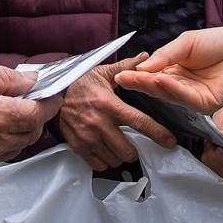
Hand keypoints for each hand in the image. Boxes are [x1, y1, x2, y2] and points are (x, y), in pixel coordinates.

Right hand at [0, 60, 61, 176]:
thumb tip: (31, 82)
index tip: (54, 95)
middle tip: (31, 100)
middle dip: (36, 117)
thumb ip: (6, 79)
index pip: (38, 114)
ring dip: (19, 132)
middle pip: (30, 134)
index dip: (50, 103)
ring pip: (15, 148)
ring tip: (8, 112)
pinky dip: (0, 143)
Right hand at [58, 59, 176, 171]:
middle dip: (135, 149)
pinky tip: (105, 149)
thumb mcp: (104, 72)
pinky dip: (105, 160)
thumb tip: (147, 57)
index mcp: (109, 104)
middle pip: (128, 150)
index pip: (139, 122)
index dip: (158, 134)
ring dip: (120, 155)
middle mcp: (99, 123)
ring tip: (117, 144)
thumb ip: (127, 66)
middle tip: (133, 141)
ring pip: (115, 159)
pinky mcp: (78, 146)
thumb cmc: (81, 82)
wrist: (52, 92)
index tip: (170, 142)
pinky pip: (99, 164)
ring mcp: (87, 137)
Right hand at [120, 27, 222, 112]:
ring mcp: (194, 97)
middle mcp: (182, 86)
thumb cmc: (219, 41)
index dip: (137, 76)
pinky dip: (174, 89)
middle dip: (141, 83)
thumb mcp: (186, 43)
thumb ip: (165, 55)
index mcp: (175, 71)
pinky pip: (187, 99)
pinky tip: (162, 80)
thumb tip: (143, 67)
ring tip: (141, 78)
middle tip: (124, 79)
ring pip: (170, 95)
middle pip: (158, 88)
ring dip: (154, 87)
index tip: (120, 74)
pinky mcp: (207, 104)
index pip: (152, 76)